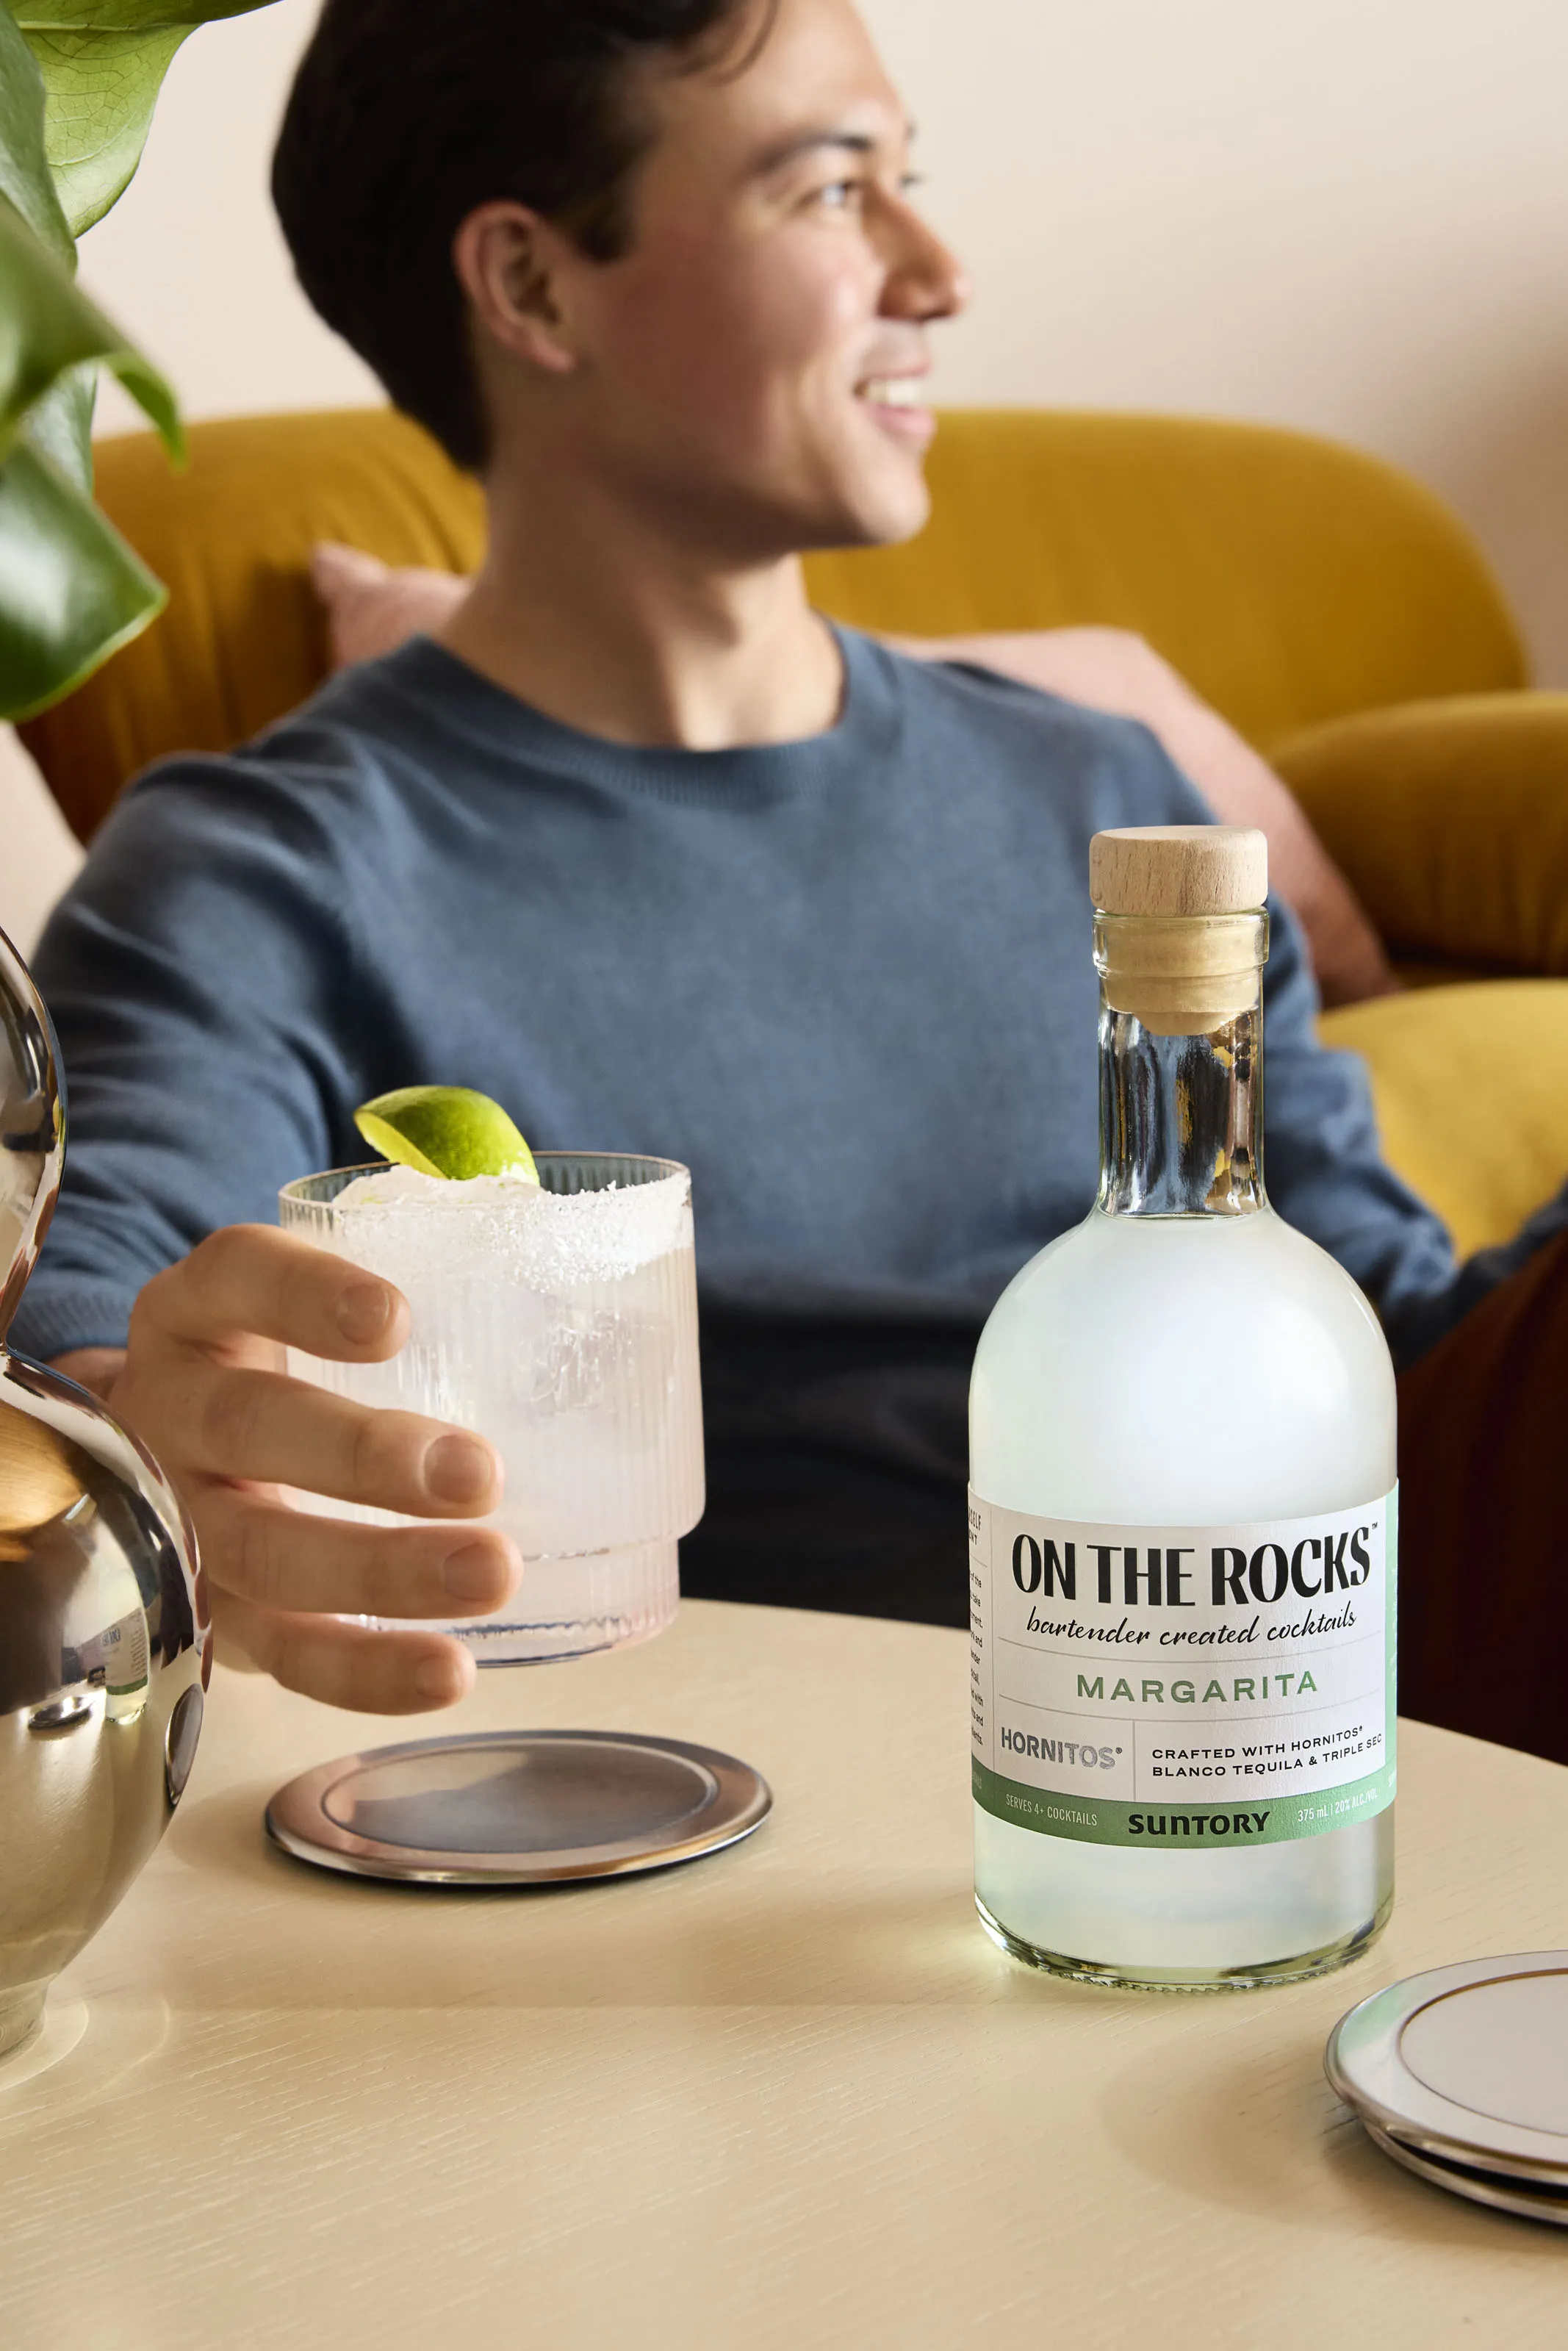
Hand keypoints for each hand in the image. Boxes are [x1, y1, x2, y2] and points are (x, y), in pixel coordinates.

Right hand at [55, 1225, 520, 1712]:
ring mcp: (177, 1522)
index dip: (307, 1294)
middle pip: (250, 1425)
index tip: (396, 1318)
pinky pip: (279, 1653)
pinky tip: (447, 1672)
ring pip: (262, 1550)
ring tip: (491, 1574)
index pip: (239, 1276)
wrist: (160, 1461)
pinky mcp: (207, 1616)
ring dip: (380, 1571)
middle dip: (363, 1456)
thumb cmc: (285, 1367)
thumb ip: (426, 1297)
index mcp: (201, 1312)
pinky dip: (363, 1668)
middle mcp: (173, 1410)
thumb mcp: (314, 1312)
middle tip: (478, 1473)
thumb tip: (608, 1300)